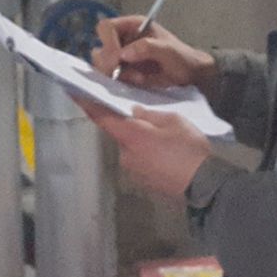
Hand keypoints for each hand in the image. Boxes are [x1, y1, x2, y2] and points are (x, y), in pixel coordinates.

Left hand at [78, 101, 211, 198]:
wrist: (205, 185)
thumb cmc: (189, 149)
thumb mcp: (174, 120)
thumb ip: (149, 114)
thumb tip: (134, 112)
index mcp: (131, 136)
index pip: (101, 117)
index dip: (86, 103)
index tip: (72, 91)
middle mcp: (125, 154)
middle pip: (120, 133)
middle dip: (131, 125)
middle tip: (152, 119)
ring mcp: (133, 170)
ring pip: (132, 147)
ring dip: (142, 140)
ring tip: (167, 139)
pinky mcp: (143, 181)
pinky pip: (140, 160)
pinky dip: (149, 154)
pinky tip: (167, 154)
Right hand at [92, 15, 217, 95]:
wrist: (191, 76)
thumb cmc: (182, 57)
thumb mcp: (169, 49)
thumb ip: (147, 47)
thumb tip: (124, 53)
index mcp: (132, 26)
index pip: (106, 27)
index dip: (108, 41)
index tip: (119, 58)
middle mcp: (122, 40)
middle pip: (99, 47)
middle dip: (110, 62)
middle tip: (124, 72)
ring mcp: (121, 58)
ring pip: (101, 65)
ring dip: (115, 74)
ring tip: (138, 78)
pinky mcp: (123, 74)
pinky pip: (110, 79)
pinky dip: (120, 83)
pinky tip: (138, 83)